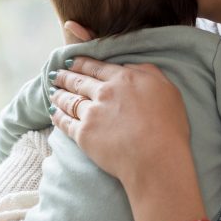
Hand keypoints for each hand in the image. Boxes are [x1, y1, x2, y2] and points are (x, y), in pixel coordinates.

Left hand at [49, 56, 209, 220]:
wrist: (156, 158)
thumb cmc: (168, 126)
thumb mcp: (167, 89)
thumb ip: (148, 72)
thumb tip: (130, 66)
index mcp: (124, 78)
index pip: (97, 67)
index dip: (83, 64)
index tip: (73, 62)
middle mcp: (104, 92)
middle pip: (79, 81)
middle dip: (65, 77)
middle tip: (56, 74)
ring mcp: (91, 113)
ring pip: (69, 100)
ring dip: (59, 95)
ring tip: (52, 92)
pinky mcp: (83, 135)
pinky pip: (65, 122)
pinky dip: (57, 116)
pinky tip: (53, 113)